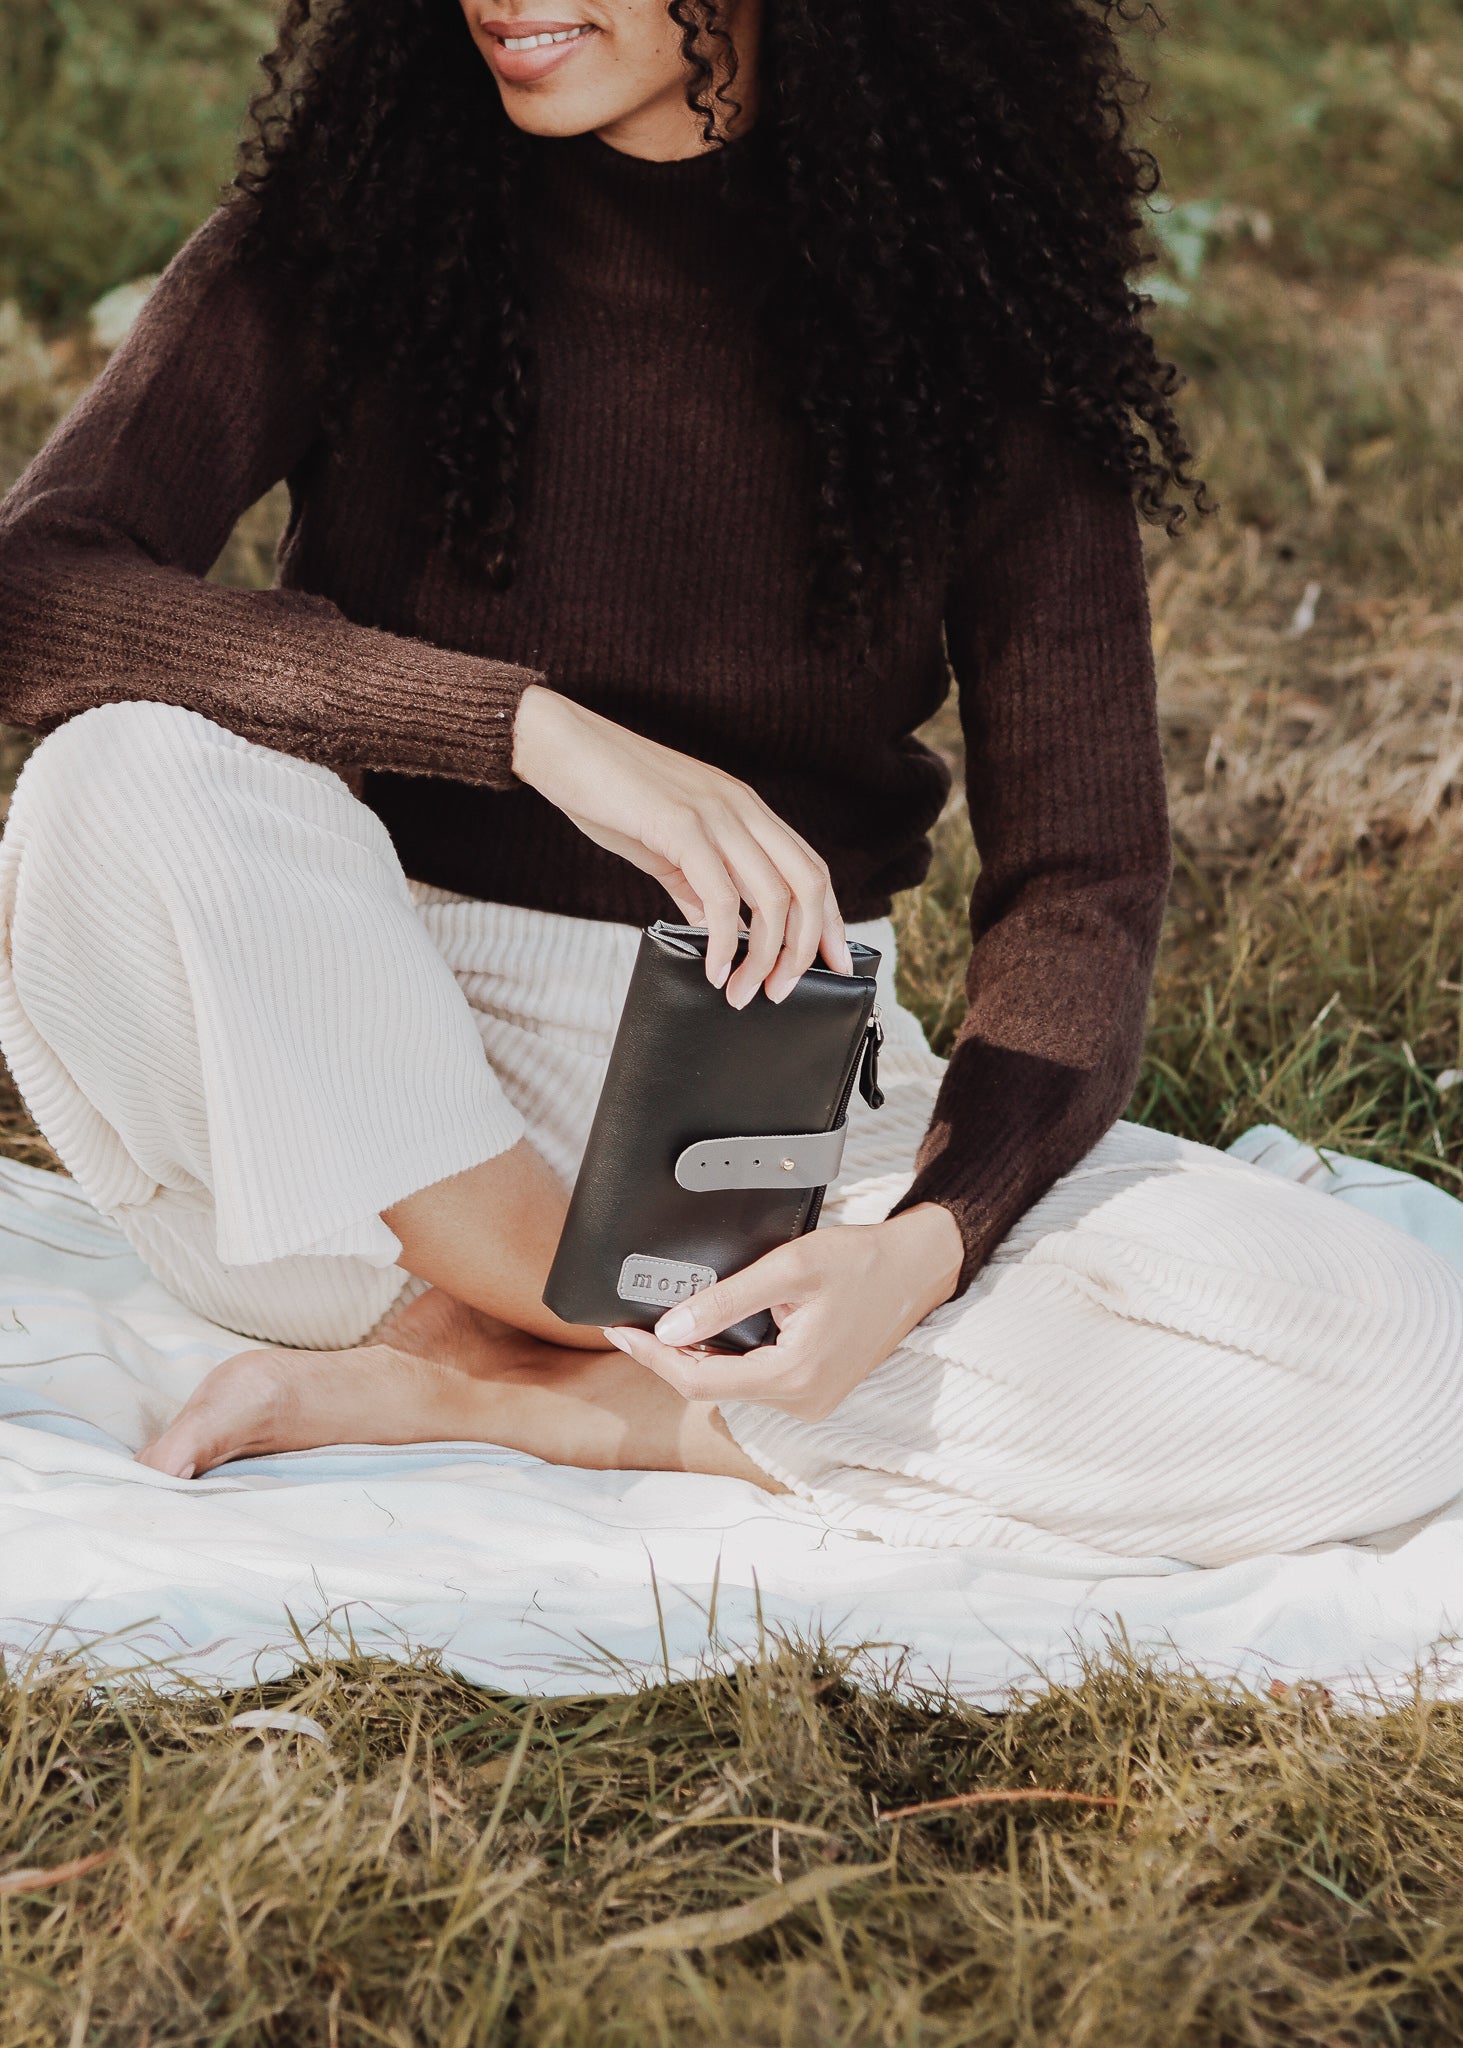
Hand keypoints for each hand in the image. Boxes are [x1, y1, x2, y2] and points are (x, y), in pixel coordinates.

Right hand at [512, 684, 851, 1004]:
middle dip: (806, 947)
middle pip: (807, 885)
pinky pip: (721, 895)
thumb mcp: (666, 844)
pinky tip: (714, 970)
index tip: (836, 965)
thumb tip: (719, 931)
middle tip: (784, 990)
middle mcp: (742, 808)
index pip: (810, 868)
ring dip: (765, 956)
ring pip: (772, 896)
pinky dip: (724, 942)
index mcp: (745, 809)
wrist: (560, 746)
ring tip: (743, 992)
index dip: (832, 920)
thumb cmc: (609, 794)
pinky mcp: (682, 825)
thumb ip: (697, 885)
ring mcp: (715, 814)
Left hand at [602, 1204, 964, 1421]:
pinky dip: (729, 1359)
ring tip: (668, 1322)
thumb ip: (726, 1300)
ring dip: (700, 1357)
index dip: (652, 1358)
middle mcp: (802, 1401)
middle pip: (712, 1387)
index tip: (620, 1331)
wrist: (915, 1269)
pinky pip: (757, 1382)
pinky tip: (713, 1333)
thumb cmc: (861, 1260)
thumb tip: (669, 1328)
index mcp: (794, 1376)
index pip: (699, 1381)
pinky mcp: (815, 1392)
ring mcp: (811, 1401)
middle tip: (634, 1322)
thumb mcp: (788, 1267)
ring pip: (733, 1386)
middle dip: (670, 1357)